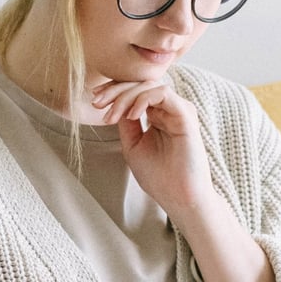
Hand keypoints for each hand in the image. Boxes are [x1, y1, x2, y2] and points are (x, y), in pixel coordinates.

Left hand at [93, 79, 276, 281]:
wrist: (178, 198)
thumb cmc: (159, 177)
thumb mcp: (133, 145)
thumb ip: (126, 123)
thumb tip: (113, 103)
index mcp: (158, 115)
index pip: (136, 91)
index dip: (114, 91)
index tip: (95, 100)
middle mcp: (169, 109)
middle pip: (141, 84)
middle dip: (115, 90)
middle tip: (97, 102)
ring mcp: (178, 110)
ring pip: (149, 85)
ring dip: (125, 96)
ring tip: (111, 114)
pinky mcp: (185, 115)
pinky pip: (162, 94)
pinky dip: (142, 99)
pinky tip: (130, 114)